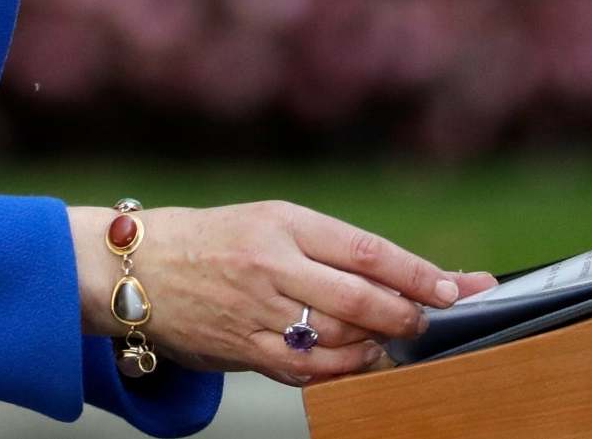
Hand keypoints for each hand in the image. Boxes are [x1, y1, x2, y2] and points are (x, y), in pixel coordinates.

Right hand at [68, 201, 497, 386]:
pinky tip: (353, 360)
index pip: (368, 250)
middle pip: (364, 299)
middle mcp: (272, 264)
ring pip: (343, 339)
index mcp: (280, 222)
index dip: (421, 274)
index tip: (460, 287)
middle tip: (431, 320)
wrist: (131, 268)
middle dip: (409, 316)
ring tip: (387, 340)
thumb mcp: (264, 221)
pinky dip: (343, 369)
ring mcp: (258, 310)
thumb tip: (397, 279)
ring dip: (378, 345)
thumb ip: (324, 248)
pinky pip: (311, 369)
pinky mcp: (245, 348)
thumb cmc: (206, 240)